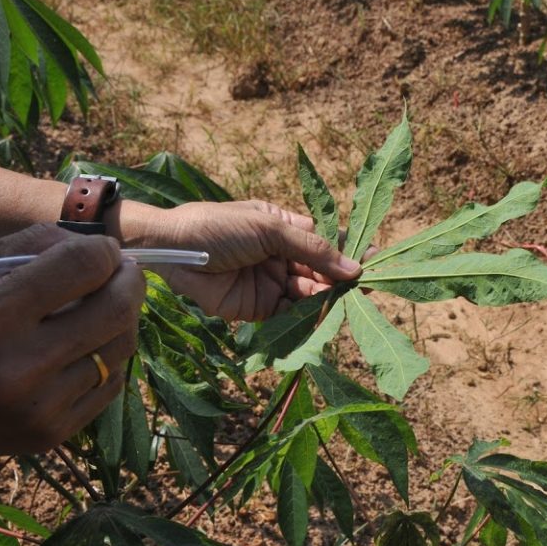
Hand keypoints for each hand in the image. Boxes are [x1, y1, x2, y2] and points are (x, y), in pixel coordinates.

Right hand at [0, 224, 145, 465]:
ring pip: (120, 349)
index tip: (102, 250)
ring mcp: (37, 408)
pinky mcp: (49, 435)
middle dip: (129, 281)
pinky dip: (109, 358)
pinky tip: (92, 343)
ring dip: (123, 319)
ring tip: (106, 304)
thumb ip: (29, 247)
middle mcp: (17, 367)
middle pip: (116, 309)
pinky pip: (109, 387)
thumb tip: (98, 245)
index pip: (84, 267)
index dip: (103, 251)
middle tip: (122, 271)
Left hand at [147, 201, 362, 320]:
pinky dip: (308, 318)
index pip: (325, 241)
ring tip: (346, 302)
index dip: (348, 252)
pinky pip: (291, 316)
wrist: (172, 251)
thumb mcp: (269, 228)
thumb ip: (312, 248)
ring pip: (310, 294)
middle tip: (365, 287)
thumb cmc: (218, 227)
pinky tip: (324, 316)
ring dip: (328, 299)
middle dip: (342, 279)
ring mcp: (272, 283)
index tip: (373, 260)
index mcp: (284, 229)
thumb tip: (353, 267)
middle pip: (321, 271)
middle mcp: (282, 256)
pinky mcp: (260, 309)